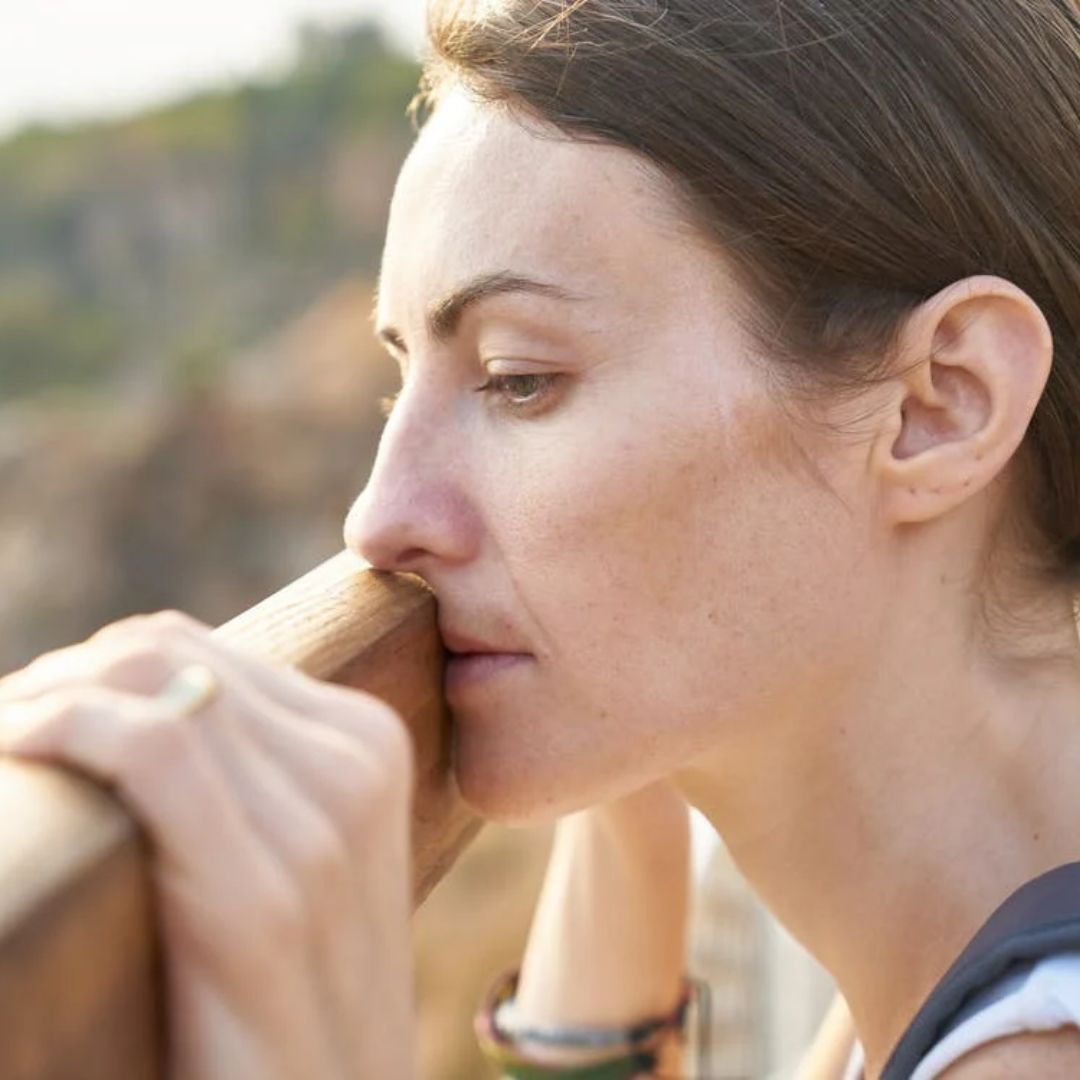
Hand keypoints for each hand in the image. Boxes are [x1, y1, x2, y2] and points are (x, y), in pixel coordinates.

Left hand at [0, 610, 415, 1079]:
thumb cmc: (293, 1005)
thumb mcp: (298, 867)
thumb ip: (254, 781)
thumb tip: (134, 712)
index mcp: (367, 747)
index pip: (200, 653)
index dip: (96, 670)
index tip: (27, 716)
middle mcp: (355, 765)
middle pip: (169, 653)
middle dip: (61, 677)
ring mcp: (321, 830)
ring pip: (155, 680)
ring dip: (46, 699)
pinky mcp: (264, 903)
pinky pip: (154, 748)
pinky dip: (64, 729)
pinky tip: (10, 751)